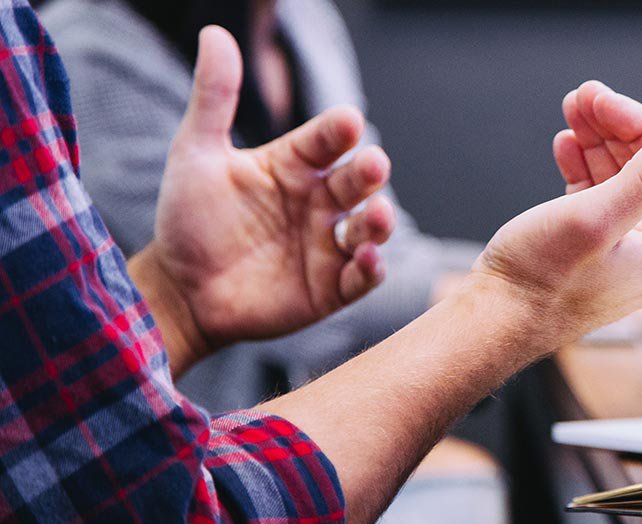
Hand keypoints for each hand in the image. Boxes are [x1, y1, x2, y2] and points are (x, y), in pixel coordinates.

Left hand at [129, 27, 395, 372]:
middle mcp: (319, 201)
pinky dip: (371, 269)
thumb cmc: (189, 219)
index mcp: (294, 165)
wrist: (179, 290)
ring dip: (380, 221)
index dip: (338, 131)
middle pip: (357, 181)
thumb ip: (214, 97)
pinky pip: (361, 277)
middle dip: (369, 172)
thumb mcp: (196, 154)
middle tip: (373, 164)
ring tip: (377, 216)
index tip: (347, 121)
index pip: (326, 140)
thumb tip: (214, 33)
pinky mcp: (330, 288)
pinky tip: (366, 259)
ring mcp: (328, 245)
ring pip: (370, 227)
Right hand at [468, 81, 641, 351]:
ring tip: (571, 111)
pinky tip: (566, 146)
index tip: (598, 96)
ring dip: (597, 141)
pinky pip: (599, 197)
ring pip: (620, 178)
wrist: (495, 322)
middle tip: (581, 95)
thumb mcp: (595, 218)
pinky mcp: (595, 250)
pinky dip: (584, 168)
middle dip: (614, 127)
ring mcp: (626, 251)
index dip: (636, 122)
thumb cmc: (541, 279)